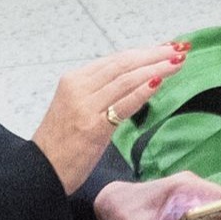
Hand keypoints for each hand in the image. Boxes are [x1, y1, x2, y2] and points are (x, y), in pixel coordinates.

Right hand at [33, 41, 186, 189]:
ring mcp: (85, 106)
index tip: (167, 47)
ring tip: (177, 63)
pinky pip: (123, 104)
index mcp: (74, 80)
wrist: (41, 172)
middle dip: (154, 54)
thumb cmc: (61, 144)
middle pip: (123, 63)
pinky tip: (160, 82)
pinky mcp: (93, 127)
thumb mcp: (77, 108)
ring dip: (155, 68)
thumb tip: (135, 80)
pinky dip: (142, 91)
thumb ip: (100, 92)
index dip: (144, 51)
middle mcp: (78, 88)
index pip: (116, 59)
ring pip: (126, 79)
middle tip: (179, 49)